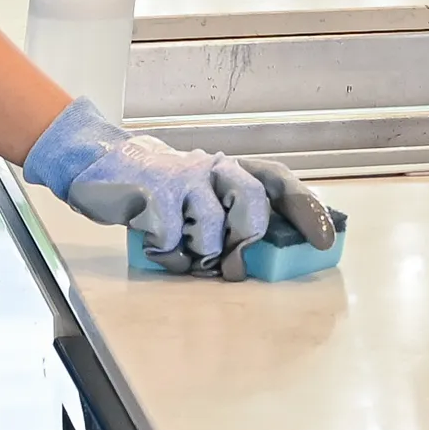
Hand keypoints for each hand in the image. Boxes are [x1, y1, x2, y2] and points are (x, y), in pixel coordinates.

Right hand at [22, 98, 337, 273]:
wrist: (103, 164)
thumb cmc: (165, 191)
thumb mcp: (204, 197)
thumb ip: (234, 218)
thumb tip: (265, 257)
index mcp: (233, 169)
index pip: (279, 181)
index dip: (306, 208)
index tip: (325, 240)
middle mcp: (213, 167)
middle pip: (251, 202)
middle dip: (246, 239)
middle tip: (233, 265)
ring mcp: (183, 178)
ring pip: (211, 227)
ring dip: (202, 254)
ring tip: (189, 256)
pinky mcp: (153, 194)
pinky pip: (173, 238)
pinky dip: (171, 257)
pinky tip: (163, 251)